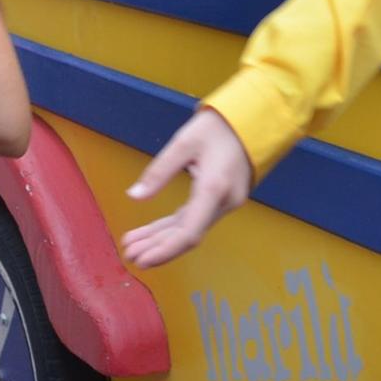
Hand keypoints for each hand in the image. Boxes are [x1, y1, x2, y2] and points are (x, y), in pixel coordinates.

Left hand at [120, 108, 252, 268]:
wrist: (251, 120)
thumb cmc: (218, 127)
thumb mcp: (184, 143)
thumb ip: (159, 171)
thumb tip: (134, 196)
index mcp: (214, 188)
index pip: (189, 232)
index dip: (164, 250)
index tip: (142, 259)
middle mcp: (223, 202)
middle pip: (187, 235)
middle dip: (157, 247)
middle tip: (129, 255)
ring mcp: (224, 203)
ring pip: (190, 228)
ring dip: (162, 239)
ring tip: (133, 246)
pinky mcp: (220, 200)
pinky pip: (194, 218)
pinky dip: (172, 227)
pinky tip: (152, 234)